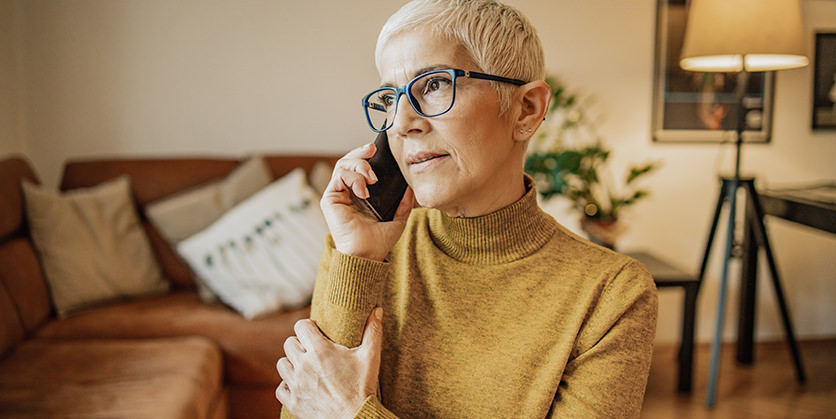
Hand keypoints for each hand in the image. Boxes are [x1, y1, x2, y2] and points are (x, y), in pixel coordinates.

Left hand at [276, 308, 383, 418]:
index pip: (301, 326)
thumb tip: (377, 310)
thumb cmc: (363, 387)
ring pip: (281, 364)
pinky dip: (287, 385)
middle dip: (300, 344)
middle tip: (312, 351)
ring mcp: (296, 384)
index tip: (316, 332)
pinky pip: (280, 388)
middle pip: (289, 343)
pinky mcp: (293, 402)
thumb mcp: (371, 357)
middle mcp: (304, 365)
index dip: (308, 327)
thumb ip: (373, 331)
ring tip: (305, 367)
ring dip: (291, 363)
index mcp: (320, 351)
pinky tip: (299, 385)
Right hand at [321, 143, 412, 260]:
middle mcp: (346, 193)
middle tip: (372, 150)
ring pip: (342, 165)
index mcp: (359, 196)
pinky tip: (364, 190)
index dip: (365, 156)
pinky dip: (353, 178)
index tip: (377, 150)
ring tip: (372, 178)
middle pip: (348, 162)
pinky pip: (339, 176)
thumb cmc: (379, 242)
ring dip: (359, 166)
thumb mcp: (398, 218)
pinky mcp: (330, 199)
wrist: (367, 254)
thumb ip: (404, 203)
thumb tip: (410, 187)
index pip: (359, 168)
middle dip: (360, 153)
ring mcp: (337, 195)